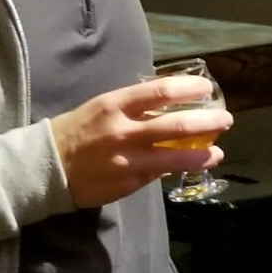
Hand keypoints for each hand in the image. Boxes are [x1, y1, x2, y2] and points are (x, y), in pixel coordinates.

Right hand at [50, 74, 233, 208]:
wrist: (45, 167)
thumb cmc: (76, 131)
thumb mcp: (101, 107)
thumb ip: (134, 106)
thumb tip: (169, 103)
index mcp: (115, 105)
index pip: (161, 91)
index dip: (189, 89)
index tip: (207, 90)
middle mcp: (123, 131)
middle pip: (176, 125)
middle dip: (207, 122)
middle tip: (225, 120)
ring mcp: (127, 159)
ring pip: (174, 157)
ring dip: (201, 154)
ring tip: (216, 153)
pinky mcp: (127, 183)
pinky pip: (159, 174)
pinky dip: (175, 168)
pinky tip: (188, 166)